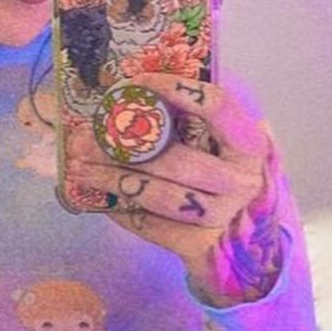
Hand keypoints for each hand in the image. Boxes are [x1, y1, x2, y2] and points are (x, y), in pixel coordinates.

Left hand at [64, 71, 287, 306]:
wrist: (248, 247)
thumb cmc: (226, 181)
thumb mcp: (225, 145)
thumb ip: (195, 118)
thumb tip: (133, 87)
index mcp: (249, 145)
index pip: (216, 106)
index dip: (173, 89)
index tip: (133, 83)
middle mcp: (241, 181)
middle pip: (175, 158)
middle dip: (121, 147)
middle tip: (84, 138)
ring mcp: (222, 217)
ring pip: (157, 194)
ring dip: (112, 179)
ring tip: (81, 169)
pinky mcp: (199, 247)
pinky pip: (150, 225)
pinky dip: (121, 211)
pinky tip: (102, 199)